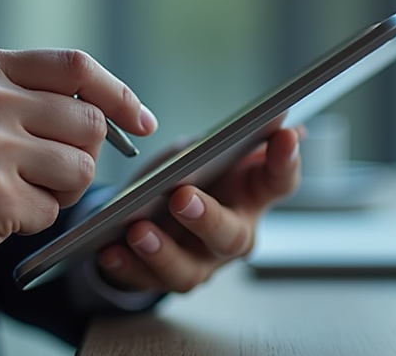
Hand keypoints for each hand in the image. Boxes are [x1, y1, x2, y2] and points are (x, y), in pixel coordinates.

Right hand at [0, 48, 156, 294]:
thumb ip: (24, 97)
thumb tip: (106, 111)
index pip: (76, 67)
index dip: (118, 94)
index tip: (141, 120)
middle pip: (89, 124)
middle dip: (82, 157)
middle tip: (44, 176)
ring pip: (80, 170)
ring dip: (57, 193)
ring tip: (12, 194)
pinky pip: (50, 212)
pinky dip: (30, 222)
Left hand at [97, 127, 300, 292]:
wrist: (151, 212)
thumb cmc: (188, 176)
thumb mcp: (204, 151)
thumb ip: (229, 139)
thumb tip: (272, 114)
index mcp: (251, 196)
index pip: (280, 179)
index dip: (286, 160)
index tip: (285, 135)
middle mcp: (232, 235)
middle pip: (231, 236)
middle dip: (207, 218)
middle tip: (182, 198)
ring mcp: (200, 263)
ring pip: (188, 270)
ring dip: (162, 251)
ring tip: (138, 230)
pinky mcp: (161, 279)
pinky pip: (144, 280)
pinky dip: (126, 266)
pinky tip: (109, 250)